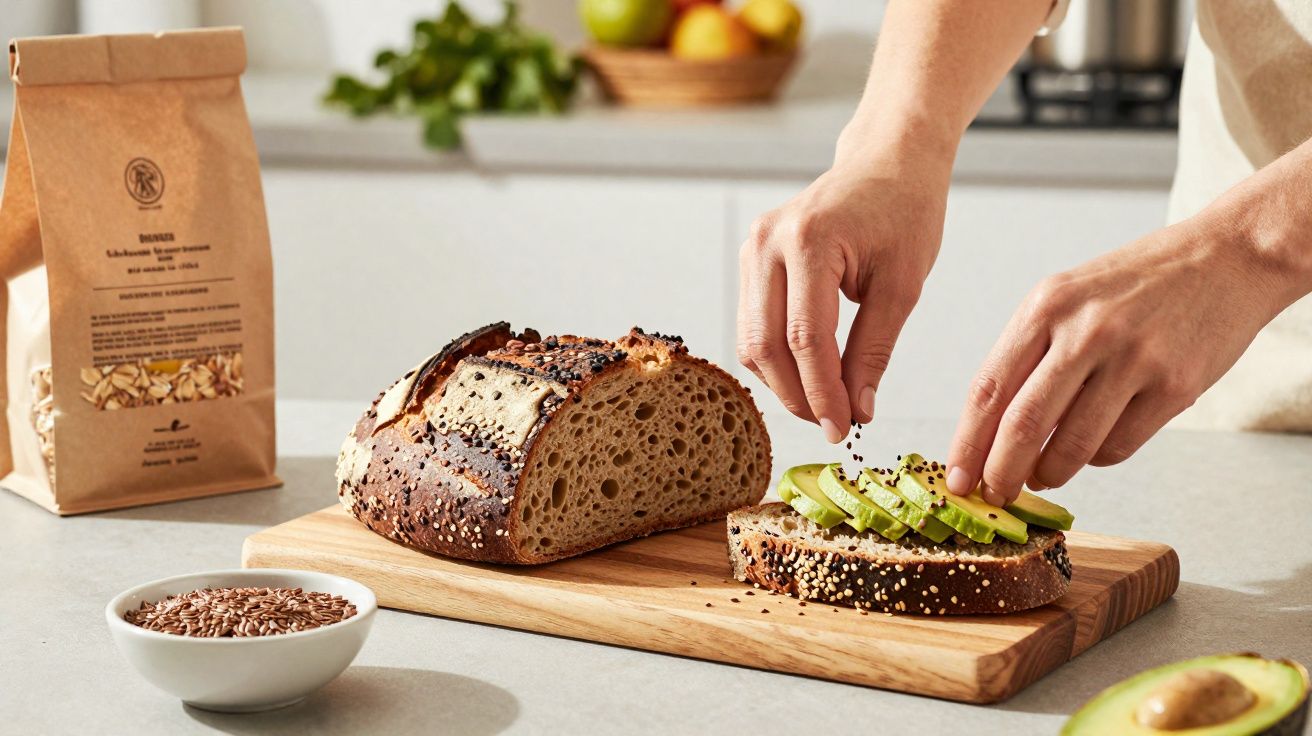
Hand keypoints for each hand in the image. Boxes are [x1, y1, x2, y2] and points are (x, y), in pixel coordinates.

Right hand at [737, 139, 950, 442]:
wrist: (886, 162)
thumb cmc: (903, 212)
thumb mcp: (903, 284)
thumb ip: (875, 349)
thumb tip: (858, 410)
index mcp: (810, 240)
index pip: (806, 337)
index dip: (822, 392)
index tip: (843, 428)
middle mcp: (768, 242)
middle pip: (766, 344)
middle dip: (798, 395)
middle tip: (833, 425)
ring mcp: (752, 248)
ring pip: (751, 340)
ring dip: (783, 382)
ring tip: (824, 404)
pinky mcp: (751, 258)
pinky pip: (752, 324)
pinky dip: (776, 359)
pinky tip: (808, 374)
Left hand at [945, 219, 1291, 504]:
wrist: (1226, 258)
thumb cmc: (1136, 283)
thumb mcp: (1067, 297)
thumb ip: (1029, 354)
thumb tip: (989, 430)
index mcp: (1046, 306)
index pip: (988, 389)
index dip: (966, 444)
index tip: (955, 479)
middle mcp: (1086, 331)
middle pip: (1022, 425)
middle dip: (1000, 474)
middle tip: (994, 495)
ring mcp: (1133, 359)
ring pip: (1071, 446)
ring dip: (1049, 474)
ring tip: (1043, 475)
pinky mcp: (1174, 386)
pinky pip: (1118, 447)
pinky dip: (1096, 459)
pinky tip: (1093, 448)